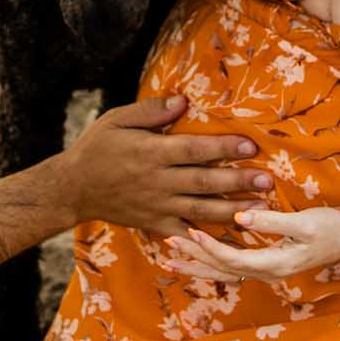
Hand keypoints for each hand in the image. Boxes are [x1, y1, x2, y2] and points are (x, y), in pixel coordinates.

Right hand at [57, 96, 269, 236]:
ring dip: (233, 209)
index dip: (222, 148)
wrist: (72, 189)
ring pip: (201, 209)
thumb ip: (150, 111)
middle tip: (267, 179)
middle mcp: (157, 182)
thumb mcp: (116, 120)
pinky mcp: (155, 224)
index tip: (250, 145)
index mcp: (150, 153)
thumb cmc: (97, 148)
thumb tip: (183, 102)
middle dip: (237, 181)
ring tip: (261, 207)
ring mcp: (157, 206)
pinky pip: (186, 233)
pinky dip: (209, 237)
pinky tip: (232, 237)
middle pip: (204, 182)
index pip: (193, 150)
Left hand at [159, 205, 339, 282]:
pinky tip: (198, 260)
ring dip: (198, 265)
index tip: (190, 231)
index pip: (232, 259)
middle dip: (194, 259)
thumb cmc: (330, 228)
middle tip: (167, 247)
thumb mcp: (303, 222)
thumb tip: (240, 218)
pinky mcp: (267, 264)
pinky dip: (212, 264)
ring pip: (224, 273)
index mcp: (274, 265)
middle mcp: (267, 273)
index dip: (209, 247)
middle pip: (222, 270)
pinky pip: (232, 268)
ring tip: (171, 260)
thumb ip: (271, 222)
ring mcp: (266, 271)